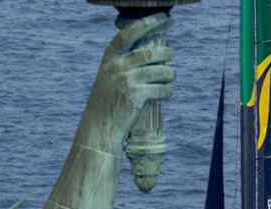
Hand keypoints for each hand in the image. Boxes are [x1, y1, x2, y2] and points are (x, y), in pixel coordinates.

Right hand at [76, 14, 174, 154]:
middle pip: (151, 52)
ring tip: (170, 76)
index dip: (149, 23)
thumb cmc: (107, 101)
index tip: (164, 19)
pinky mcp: (136, 97)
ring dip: (170, 73)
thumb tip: (152, 52)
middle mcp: (117, 66)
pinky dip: (167, 90)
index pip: (130, 32)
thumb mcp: (108, 76)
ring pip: (160, 70)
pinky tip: (167, 91)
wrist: (99, 127)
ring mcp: (126, 81)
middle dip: (166, 52)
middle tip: (171, 53)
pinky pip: (161, 89)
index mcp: (109, 57)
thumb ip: (124, 62)